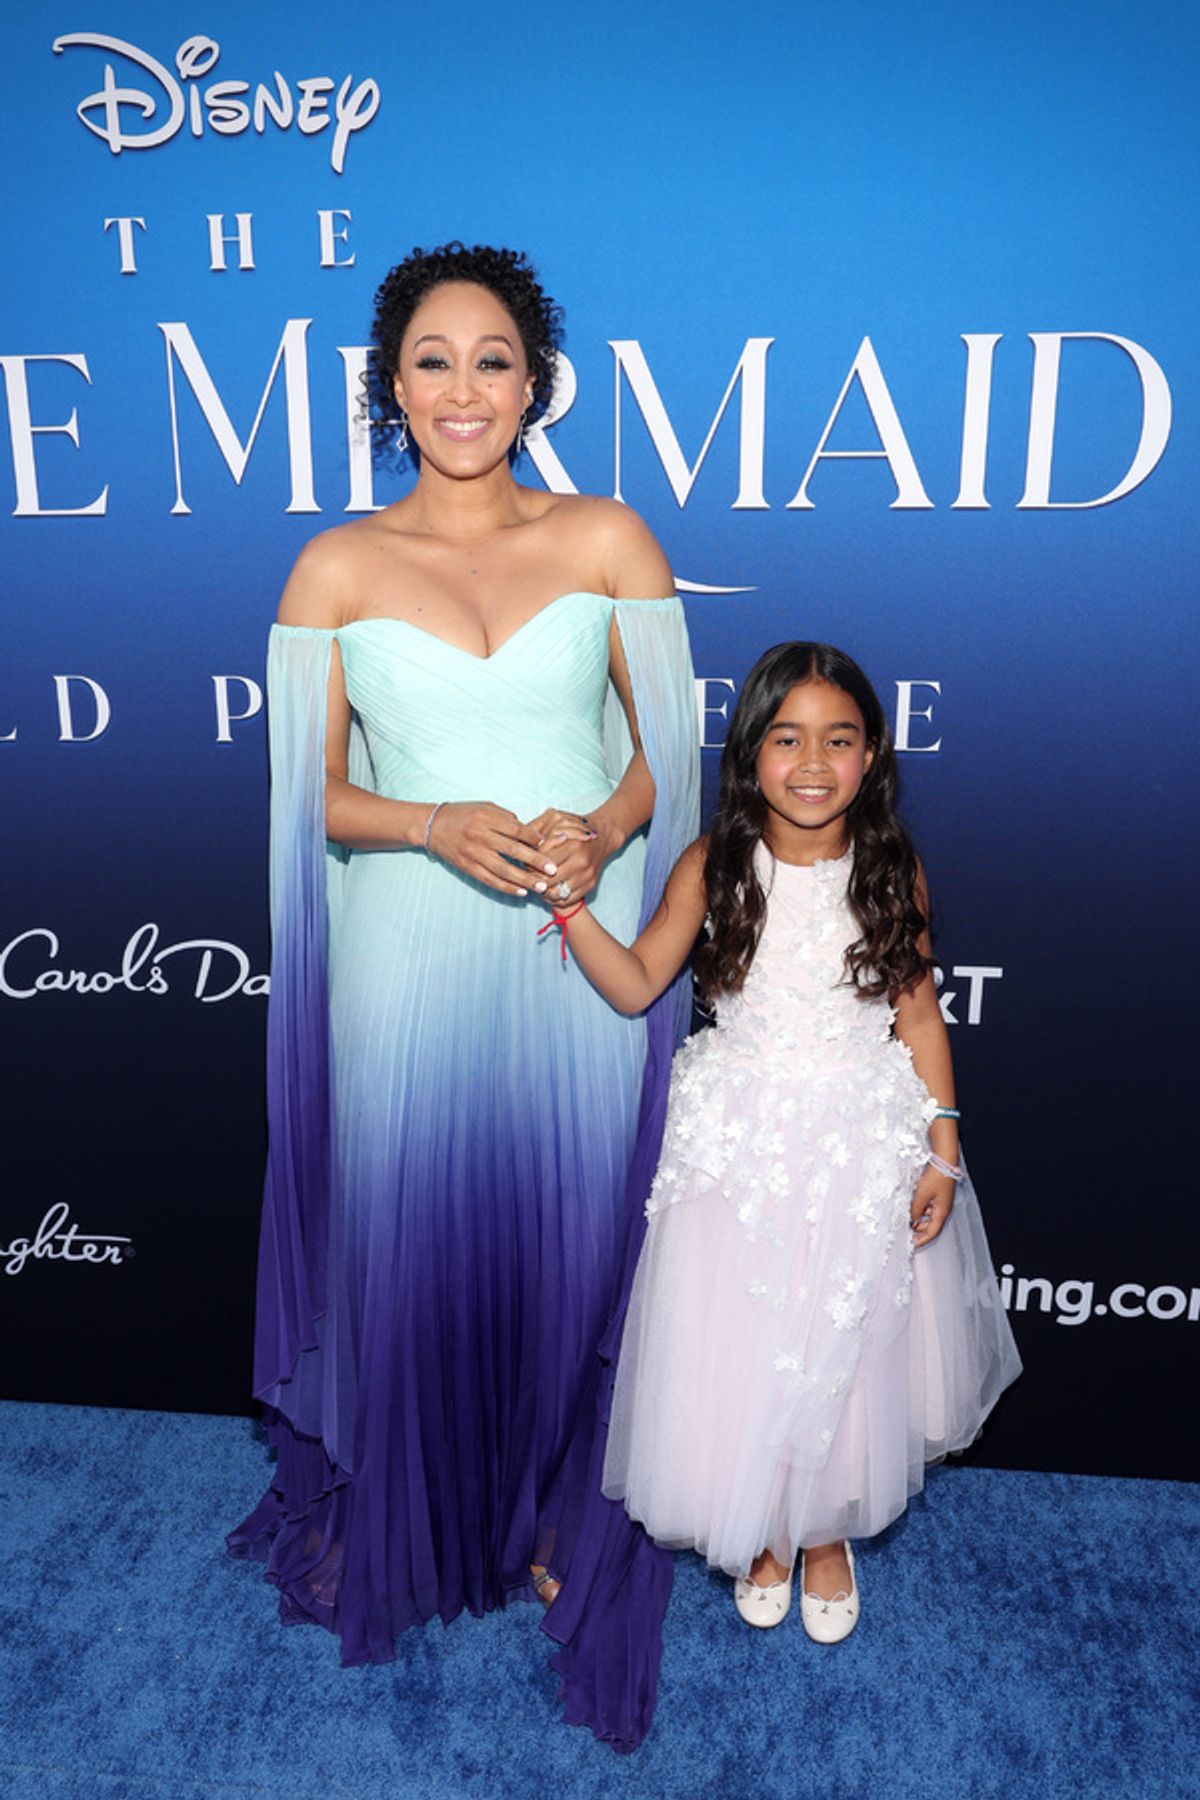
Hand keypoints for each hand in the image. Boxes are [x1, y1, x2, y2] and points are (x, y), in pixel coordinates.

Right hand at [426, 802, 556, 896]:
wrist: (432, 826)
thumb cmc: (463, 814)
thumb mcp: (484, 807)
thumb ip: (506, 818)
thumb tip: (529, 833)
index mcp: (485, 818)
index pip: (516, 829)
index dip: (533, 838)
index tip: (546, 844)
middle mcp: (480, 836)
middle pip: (513, 850)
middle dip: (535, 861)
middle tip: (552, 869)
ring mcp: (473, 854)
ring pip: (503, 870)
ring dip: (524, 880)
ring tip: (541, 886)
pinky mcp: (468, 867)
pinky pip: (490, 880)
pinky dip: (506, 887)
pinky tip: (521, 892)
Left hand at [525, 808, 616, 905]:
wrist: (603, 836)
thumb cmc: (575, 827)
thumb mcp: (556, 819)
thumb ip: (537, 829)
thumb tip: (519, 843)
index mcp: (573, 845)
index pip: (543, 862)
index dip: (529, 865)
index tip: (524, 864)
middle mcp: (581, 862)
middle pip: (548, 880)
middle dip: (534, 881)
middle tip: (527, 878)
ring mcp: (587, 876)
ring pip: (557, 893)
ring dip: (544, 892)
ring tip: (537, 886)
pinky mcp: (591, 885)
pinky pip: (568, 899)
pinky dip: (556, 899)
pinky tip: (549, 892)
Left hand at [909, 1166, 954, 1247]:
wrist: (944, 1161)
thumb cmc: (936, 1177)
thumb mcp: (921, 1195)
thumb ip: (915, 1209)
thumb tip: (911, 1219)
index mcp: (941, 1212)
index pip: (932, 1232)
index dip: (922, 1240)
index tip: (913, 1245)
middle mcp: (942, 1209)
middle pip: (930, 1226)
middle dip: (918, 1230)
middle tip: (906, 1232)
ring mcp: (940, 1202)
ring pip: (928, 1216)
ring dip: (918, 1219)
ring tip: (906, 1218)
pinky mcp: (937, 1195)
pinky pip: (927, 1207)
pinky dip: (919, 1209)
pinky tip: (911, 1205)